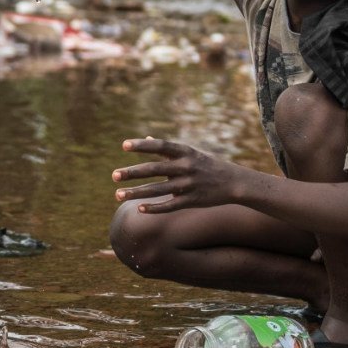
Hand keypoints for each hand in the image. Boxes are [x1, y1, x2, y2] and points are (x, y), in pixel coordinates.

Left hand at [111, 137, 237, 212]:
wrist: (234, 182)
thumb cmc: (206, 165)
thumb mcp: (189, 152)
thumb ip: (166, 149)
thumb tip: (145, 138)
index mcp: (185, 152)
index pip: (160, 146)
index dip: (142, 146)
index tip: (124, 145)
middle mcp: (186, 167)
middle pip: (155, 169)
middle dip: (133, 173)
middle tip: (114, 175)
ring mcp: (189, 185)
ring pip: (158, 189)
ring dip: (137, 192)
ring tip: (118, 194)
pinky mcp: (192, 201)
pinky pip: (170, 205)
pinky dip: (155, 207)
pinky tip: (139, 209)